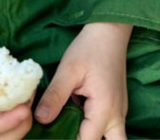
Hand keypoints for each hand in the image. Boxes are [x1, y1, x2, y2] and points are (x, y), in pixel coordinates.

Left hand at [35, 22, 131, 139]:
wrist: (110, 31)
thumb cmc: (89, 48)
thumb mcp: (68, 70)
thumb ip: (55, 96)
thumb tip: (40, 119)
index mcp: (105, 110)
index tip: (52, 134)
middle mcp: (117, 116)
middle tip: (67, 131)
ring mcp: (119, 111)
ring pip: (112, 138)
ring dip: (94, 136)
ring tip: (72, 126)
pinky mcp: (116, 105)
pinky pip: (110, 127)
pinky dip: (95, 128)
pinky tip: (77, 118)